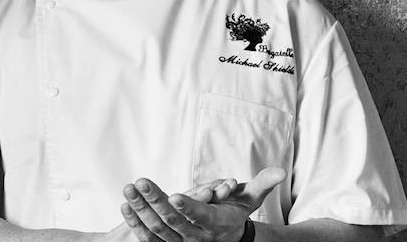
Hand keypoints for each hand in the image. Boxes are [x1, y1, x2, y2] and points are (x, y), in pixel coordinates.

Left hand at [121, 168, 285, 241]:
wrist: (226, 240)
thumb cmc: (235, 214)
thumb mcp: (250, 199)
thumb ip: (263, 183)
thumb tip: (281, 171)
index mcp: (214, 223)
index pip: (199, 216)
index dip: (187, 207)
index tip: (173, 194)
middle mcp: (195, 236)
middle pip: (172, 220)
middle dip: (154, 201)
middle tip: (139, 182)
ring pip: (156, 229)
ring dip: (140, 210)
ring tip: (128, 190)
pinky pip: (149, 237)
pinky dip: (136, 223)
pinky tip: (125, 206)